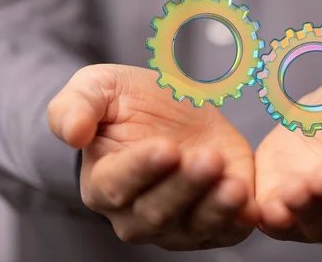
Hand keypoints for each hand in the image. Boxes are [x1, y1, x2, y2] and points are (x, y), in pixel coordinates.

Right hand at [47, 64, 258, 249]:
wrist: (173, 114)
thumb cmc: (129, 104)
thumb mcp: (98, 88)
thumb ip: (75, 107)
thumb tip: (70, 133)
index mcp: (102, 183)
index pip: (117, 184)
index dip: (142, 168)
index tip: (166, 148)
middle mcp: (135, 214)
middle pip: (157, 212)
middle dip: (184, 187)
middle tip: (208, 159)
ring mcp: (175, 225)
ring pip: (192, 226)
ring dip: (214, 209)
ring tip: (234, 187)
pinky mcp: (212, 224)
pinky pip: (224, 232)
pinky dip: (237, 222)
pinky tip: (251, 207)